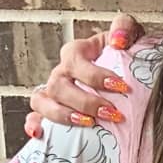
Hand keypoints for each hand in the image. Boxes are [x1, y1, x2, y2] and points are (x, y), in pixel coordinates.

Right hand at [23, 12, 141, 140]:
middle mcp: (61, 73)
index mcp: (76, 53)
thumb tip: (117, 42)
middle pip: (58, 86)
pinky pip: (35, 118)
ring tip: (88, 123)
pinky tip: (39, 134)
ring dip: (63, 115)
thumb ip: (124, 28)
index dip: (95, 75)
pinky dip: (34, 125)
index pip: (75, 61)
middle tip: (112, 112)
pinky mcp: (52, 113)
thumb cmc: (125, 57)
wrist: (127, 77)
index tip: (121, 86)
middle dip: (85, 101)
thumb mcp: (129, 36)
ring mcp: (53, 94)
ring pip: (42, 102)